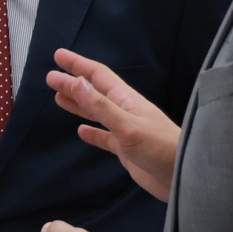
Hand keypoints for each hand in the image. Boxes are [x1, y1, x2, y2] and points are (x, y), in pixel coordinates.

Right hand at [47, 50, 181, 202]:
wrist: (181, 175)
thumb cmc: (159, 147)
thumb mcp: (127, 125)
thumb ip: (100, 105)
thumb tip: (75, 82)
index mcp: (126, 100)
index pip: (98, 76)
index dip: (78, 65)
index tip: (59, 56)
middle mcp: (124, 111)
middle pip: (94, 92)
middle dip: (73, 83)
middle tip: (51, 77)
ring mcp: (125, 130)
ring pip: (96, 113)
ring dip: (78, 104)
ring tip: (58, 99)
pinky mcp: (126, 149)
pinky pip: (104, 137)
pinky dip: (92, 133)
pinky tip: (81, 131)